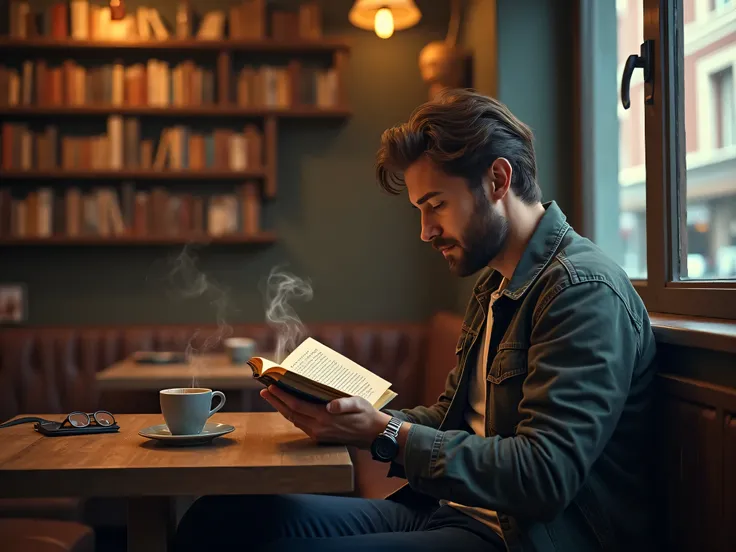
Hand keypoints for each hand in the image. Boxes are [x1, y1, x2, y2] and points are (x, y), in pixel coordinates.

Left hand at [260, 385, 390, 448]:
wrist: (372, 434)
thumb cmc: (366, 415)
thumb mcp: (359, 404)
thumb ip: (344, 403)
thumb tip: (330, 405)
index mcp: (325, 418)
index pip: (297, 405)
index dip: (282, 396)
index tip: (272, 386)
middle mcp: (318, 427)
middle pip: (290, 414)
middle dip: (276, 401)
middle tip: (264, 390)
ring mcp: (318, 433)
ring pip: (293, 420)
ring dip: (281, 408)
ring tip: (272, 396)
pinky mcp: (319, 436)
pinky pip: (300, 424)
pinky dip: (291, 414)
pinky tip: (288, 407)